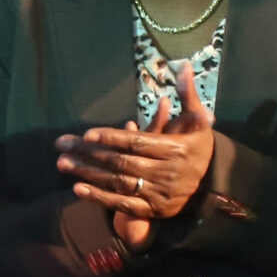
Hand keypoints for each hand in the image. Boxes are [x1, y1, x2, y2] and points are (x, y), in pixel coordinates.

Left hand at [57, 60, 216, 228]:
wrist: (214, 184)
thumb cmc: (199, 146)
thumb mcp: (199, 119)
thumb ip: (187, 94)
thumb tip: (183, 65)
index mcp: (175, 149)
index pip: (137, 143)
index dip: (111, 138)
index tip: (87, 134)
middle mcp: (165, 172)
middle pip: (121, 162)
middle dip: (89, 154)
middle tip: (62, 146)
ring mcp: (158, 194)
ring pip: (118, 183)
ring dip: (87, 173)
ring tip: (63, 163)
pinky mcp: (153, 210)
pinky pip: (123, 204)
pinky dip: (100, 198)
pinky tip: (78, 189)